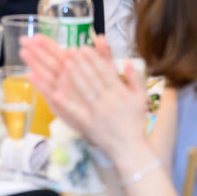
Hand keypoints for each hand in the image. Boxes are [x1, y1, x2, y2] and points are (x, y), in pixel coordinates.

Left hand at [21, 34, 146, 159]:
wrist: (130, 147)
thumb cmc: (135, 121)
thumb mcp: (140, 98)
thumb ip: (135, 79)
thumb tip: (127, 60)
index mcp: (120, 92)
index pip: (105, 72)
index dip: (93, 59)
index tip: (83, 48)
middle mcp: (108, 100)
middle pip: (92, 78)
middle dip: (81, 63)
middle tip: (69, 50)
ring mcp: (97, 112)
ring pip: (84, 91)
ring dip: (74, 76)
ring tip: (63, 63)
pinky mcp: (89, 123)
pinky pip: (76, 112)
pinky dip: (67, 103)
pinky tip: (56, 93)